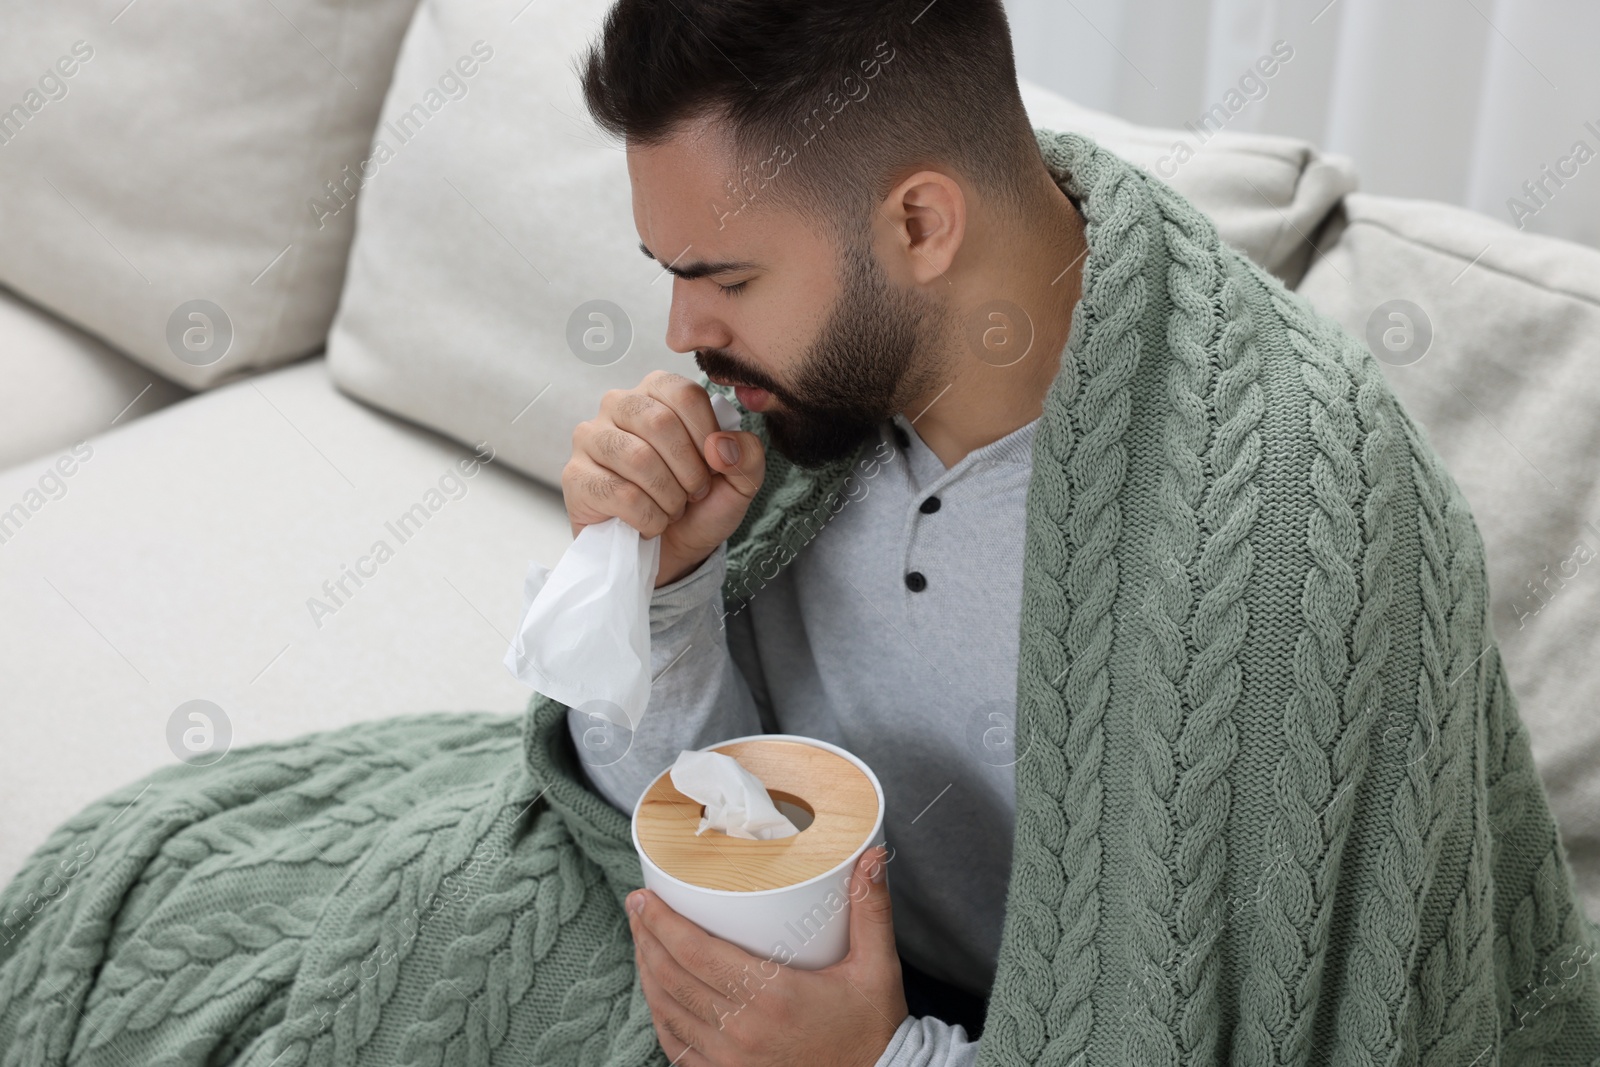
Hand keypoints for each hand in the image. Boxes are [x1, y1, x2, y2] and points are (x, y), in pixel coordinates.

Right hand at [563, 371, 765, 586]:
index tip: (712, 468)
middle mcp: (619, 404)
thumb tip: (721, 446)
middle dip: (689, 470)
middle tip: (693, 494)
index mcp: (658, 392)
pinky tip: (649, 523)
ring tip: (671, 509)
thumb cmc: (699, 505)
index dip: (707, 438)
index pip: (686, 395)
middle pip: (660, 423)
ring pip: (638, 458)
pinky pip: (620, 494)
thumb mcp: (740, 480)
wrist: (671, 551)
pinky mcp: (576, 476)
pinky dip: (649, 518)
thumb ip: (748, 454)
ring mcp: (591, 438)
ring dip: (668, 497)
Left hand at [627, 846, 905, 1066]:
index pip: (697, 953)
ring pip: (668, 1012)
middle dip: (646, 939)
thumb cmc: (874, 1027)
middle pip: (673, 978)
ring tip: (641, 942)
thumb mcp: (876, 965)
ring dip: (647, 974)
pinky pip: (677, 1048)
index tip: (643, 898)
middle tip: (636, 908)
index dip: (662, 923)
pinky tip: (656, 995)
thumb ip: (871, 908)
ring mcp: (730, 1061)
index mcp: (772, 995)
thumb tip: (874, 855)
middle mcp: (742, 1030)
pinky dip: (660, 1017)